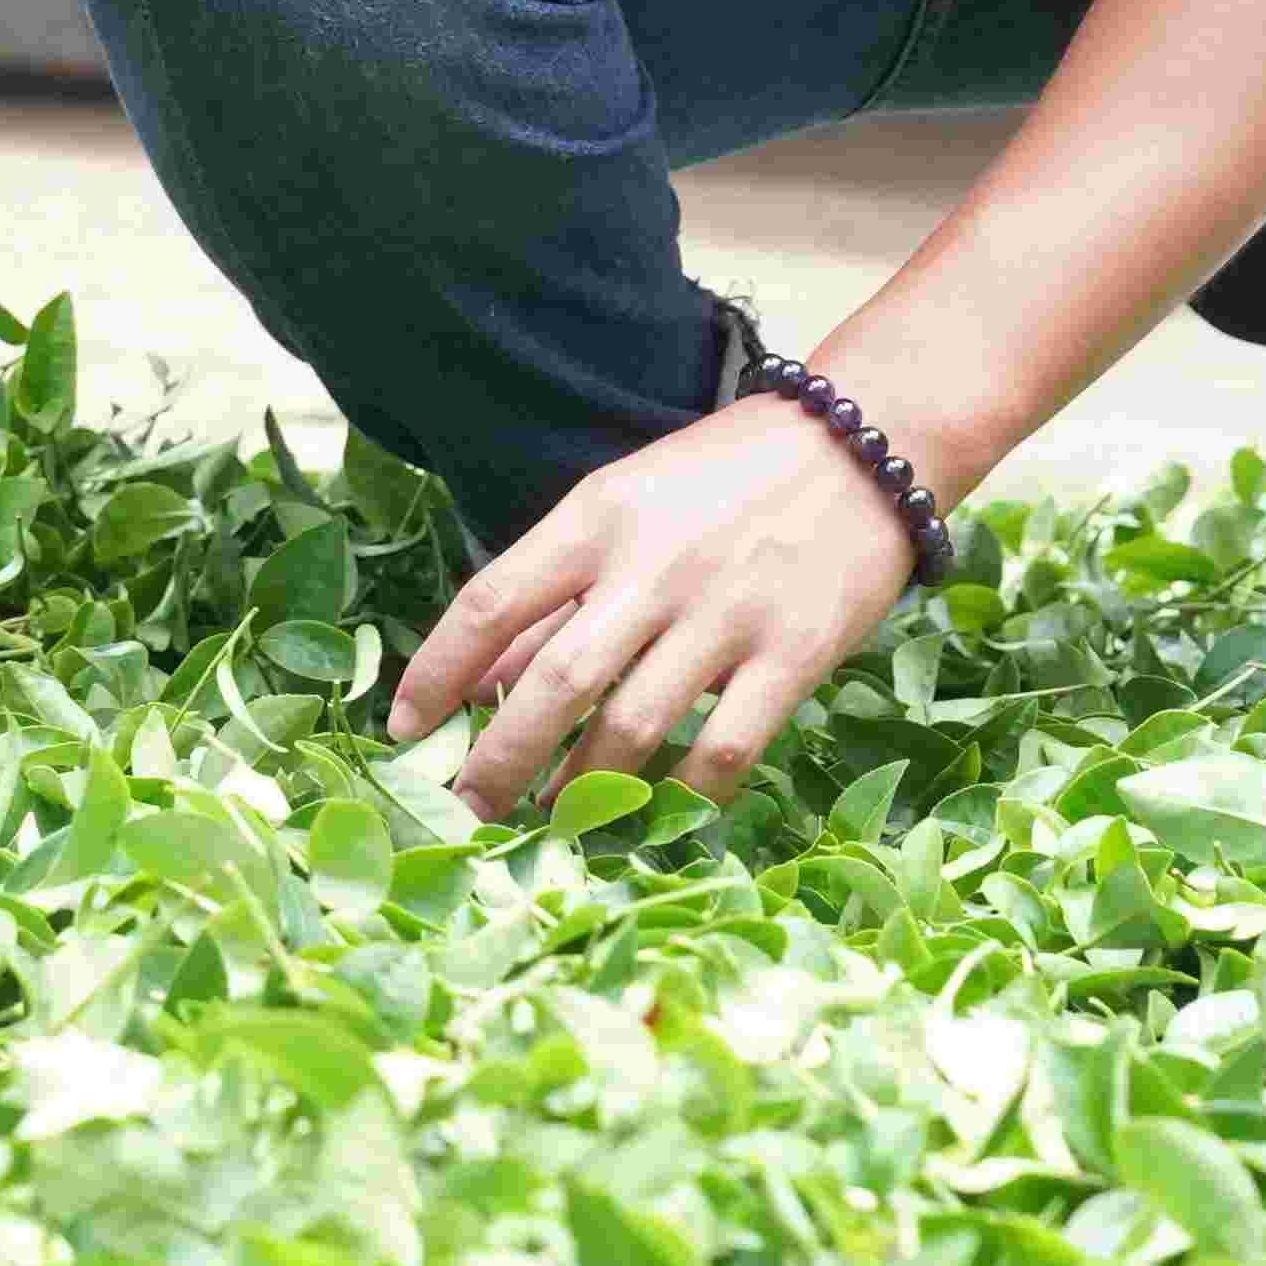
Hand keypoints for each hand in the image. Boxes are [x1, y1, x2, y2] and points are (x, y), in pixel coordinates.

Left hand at [384, 399, 929, 822]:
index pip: (492, 602)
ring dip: (581, 790)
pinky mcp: (794, 654)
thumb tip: (484, 683)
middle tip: (467, 809)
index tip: (404, 728)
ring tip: (553, 821)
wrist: (861, 444)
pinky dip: (680, 795)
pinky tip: (654, 816)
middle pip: (554, 683)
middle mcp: (654, 567)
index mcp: (597, 517)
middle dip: (498, 760)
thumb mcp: (625, 506)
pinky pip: (723, 749)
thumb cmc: (725, 478)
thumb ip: (560, 591)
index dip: (436, 672)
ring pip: (631, 727)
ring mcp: (726, 614)